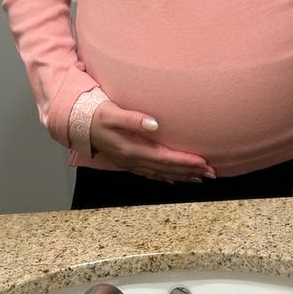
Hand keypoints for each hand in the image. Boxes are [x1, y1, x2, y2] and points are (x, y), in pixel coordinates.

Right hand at [89, 100, 215, 183]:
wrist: (81, 124)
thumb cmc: (99, 115)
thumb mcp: (114, 113)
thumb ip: (133, 118)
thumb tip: (154, 124)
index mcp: (133, 150)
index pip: (165, 159)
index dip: (185, 162)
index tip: (203, 163)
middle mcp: (134, 161)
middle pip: (167, 170)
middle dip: (190, 172)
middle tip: (212, 173)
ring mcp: (131, 163)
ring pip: (161, 174)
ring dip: (182, 177)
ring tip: (201, 179)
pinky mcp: (129, 162)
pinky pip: (152, 174)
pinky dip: (165, 177)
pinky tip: (174, 180)